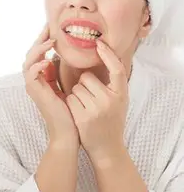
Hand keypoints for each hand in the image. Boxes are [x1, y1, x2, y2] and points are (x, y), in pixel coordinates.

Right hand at [23, 24, 78, 147]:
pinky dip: (36, 66)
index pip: (40, 53)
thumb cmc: (72, 111)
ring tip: (50, 42)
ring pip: (27, 61)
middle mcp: (35, 79)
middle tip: (49, 27)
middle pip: (31, 53)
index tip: (54, 27)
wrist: (68, 132)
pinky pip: (30, 75)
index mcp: (43, 77)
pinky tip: (46, 60)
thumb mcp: (69, 86)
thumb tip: (66, 55)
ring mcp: (33, 86)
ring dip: (38, 50)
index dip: (45, 39)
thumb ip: (63, 72)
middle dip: (39, 39)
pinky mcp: (35, 93)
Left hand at [66, 40, 127, 161]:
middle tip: (90, 99)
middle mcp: (110, 100)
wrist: (107, 148)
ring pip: (76, 88)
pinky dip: (70, 104)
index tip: (99, 43)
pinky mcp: (82, 117)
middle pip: (87, 78)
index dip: (108, 55)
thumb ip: (112, 85)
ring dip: (75, 95)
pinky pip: (69, 99)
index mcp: (121, 94)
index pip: (117, 69)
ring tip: (85, 108)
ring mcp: (96, 109)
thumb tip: (102, 60)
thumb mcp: (118, 102)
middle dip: (83, 85)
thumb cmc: (111, 121)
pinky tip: (78, 114)